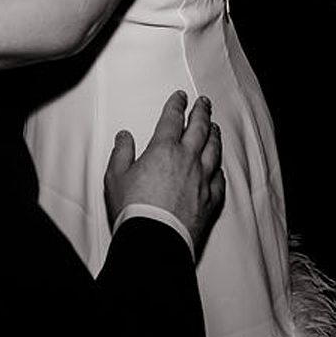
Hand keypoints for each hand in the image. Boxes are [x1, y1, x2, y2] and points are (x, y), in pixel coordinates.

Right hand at [104, 90, 223, 254]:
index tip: (180, 97)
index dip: (177, 105)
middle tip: (204, 103)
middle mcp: (188, 159)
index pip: (173, 119)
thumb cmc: (134, 209)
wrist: (155, 239)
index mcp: (164, 149)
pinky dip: (219, 170)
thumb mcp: (116, 177)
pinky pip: (219, 180)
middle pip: (199, 128)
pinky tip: (218, 168)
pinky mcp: (210, 200)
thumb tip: (124, 137)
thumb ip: (122, 153)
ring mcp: (202, 179)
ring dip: (214, 135)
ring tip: (215, 127)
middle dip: (201, 112)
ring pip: (213, 150)